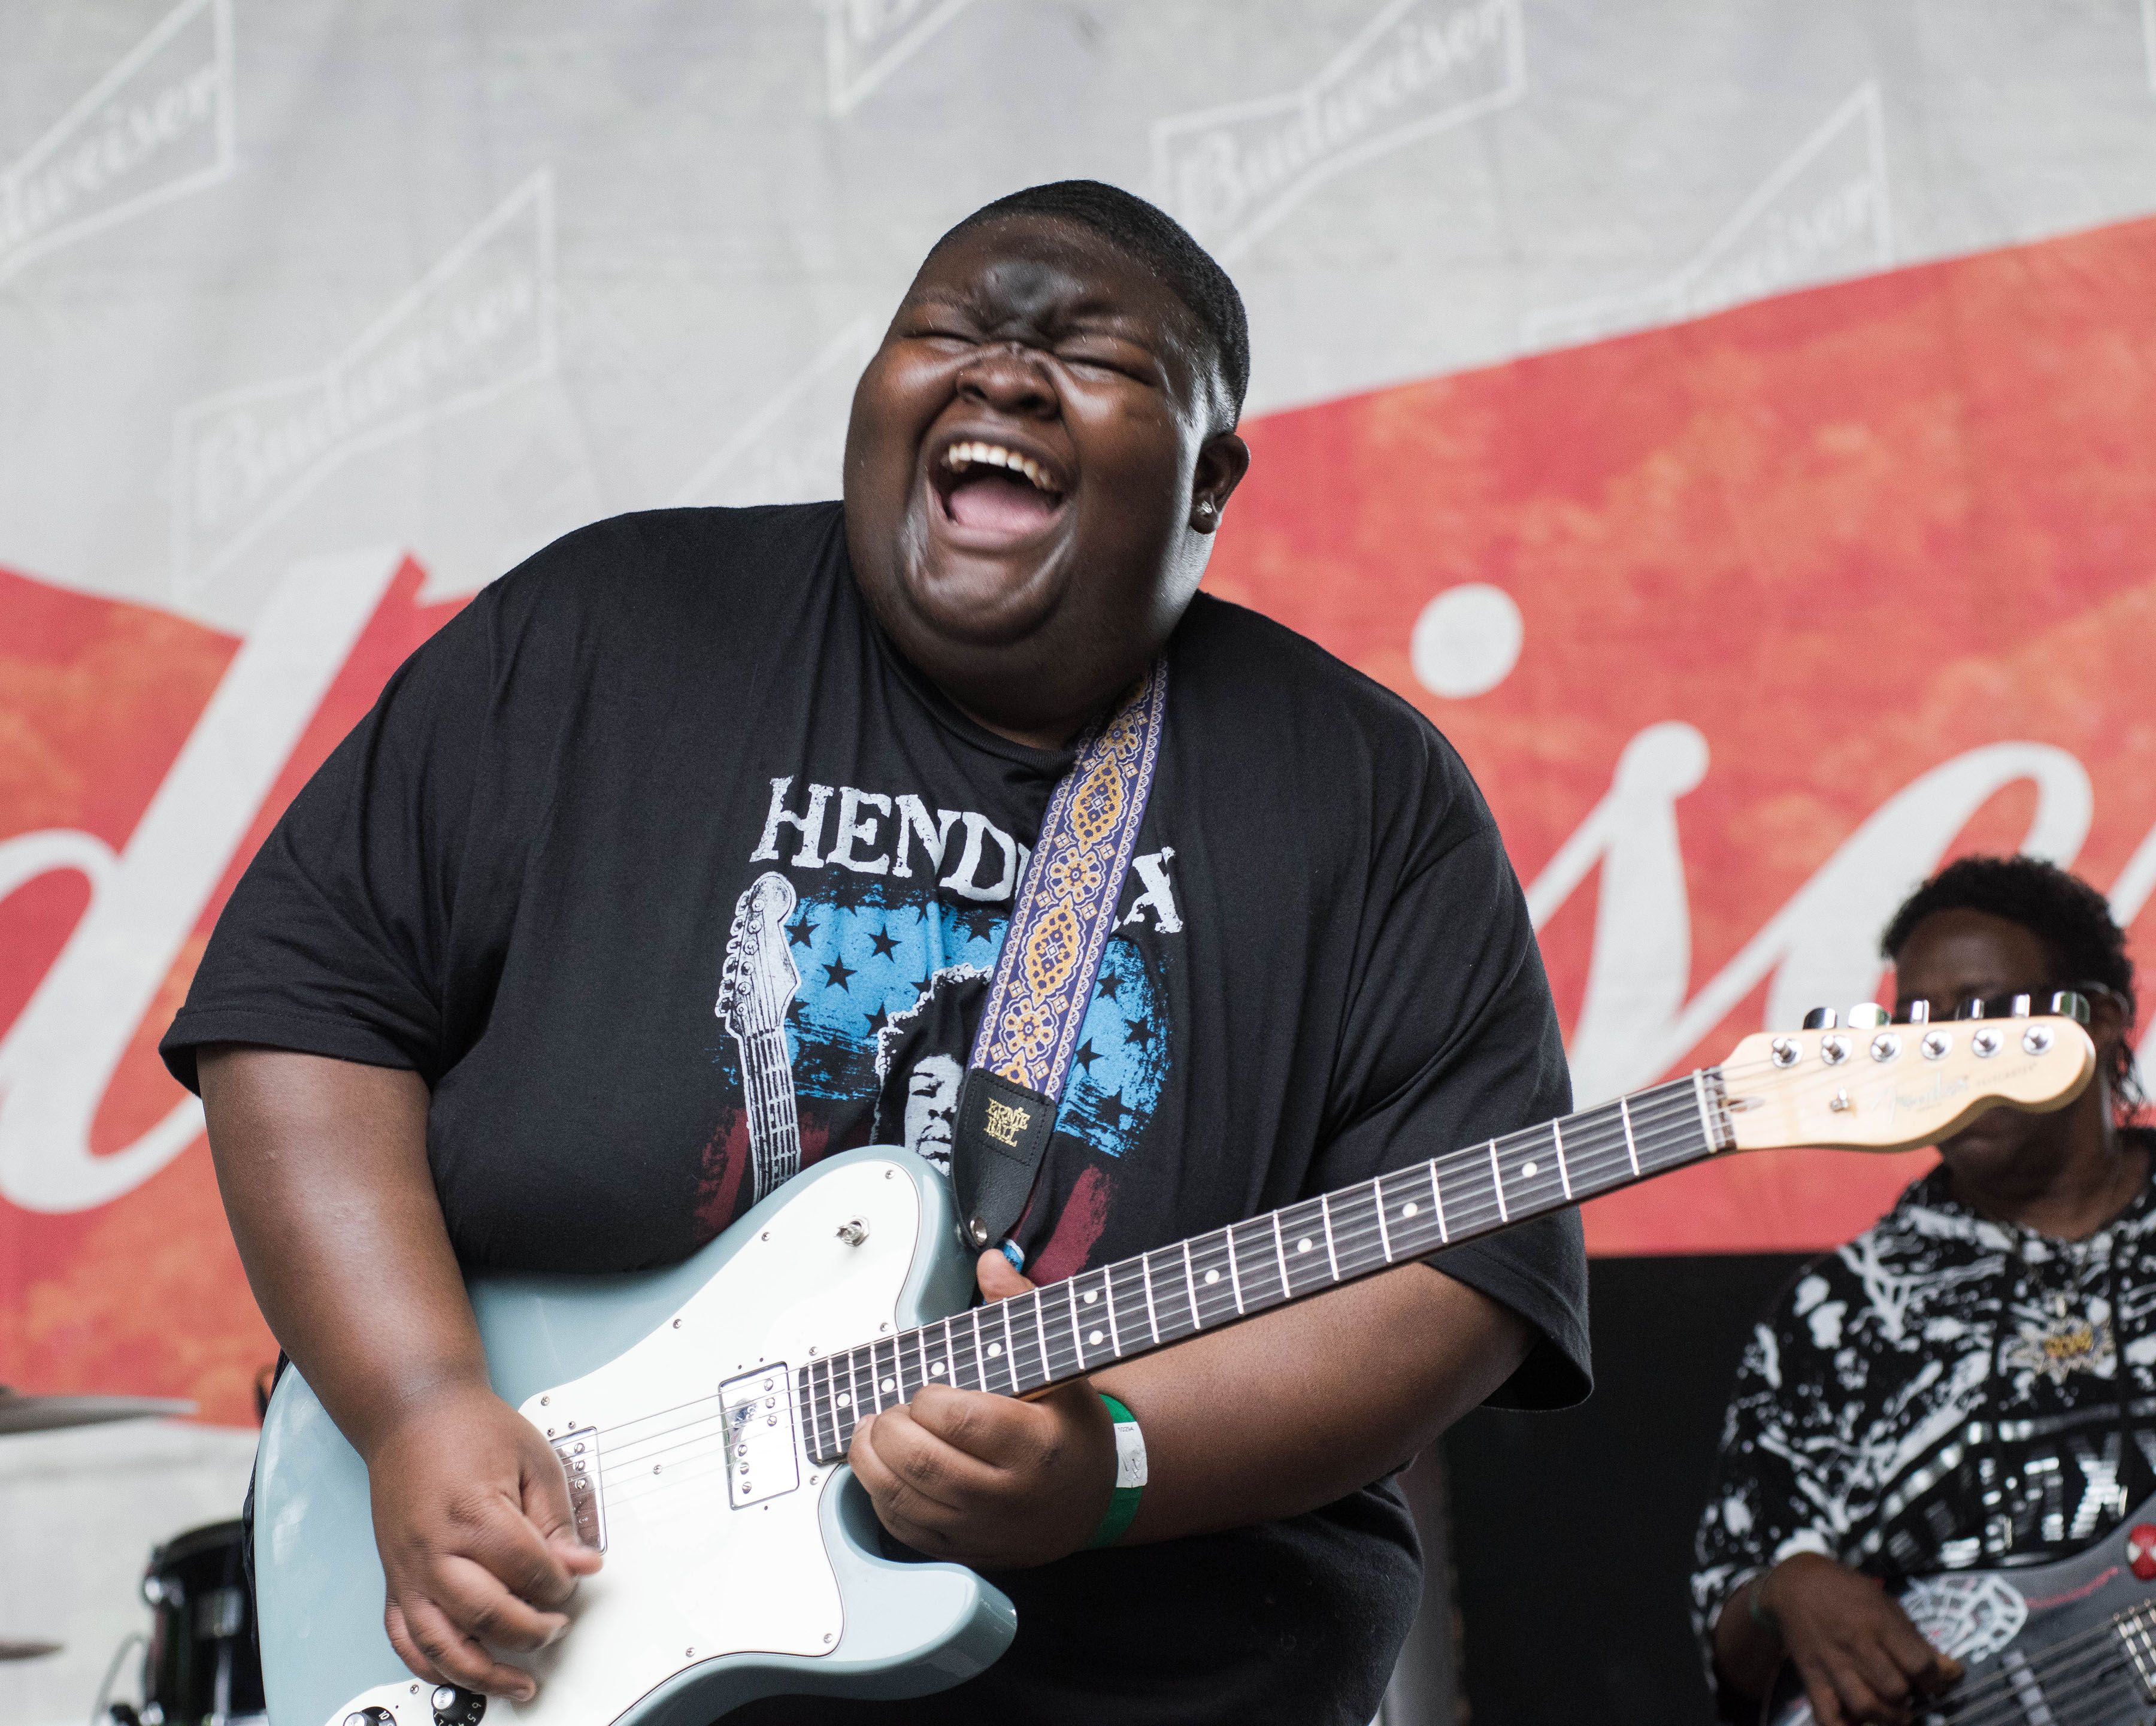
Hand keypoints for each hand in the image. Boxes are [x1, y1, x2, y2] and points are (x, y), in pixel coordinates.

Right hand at [363, 1379, 603, 1699]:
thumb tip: (583, 1564)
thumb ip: (559, 1518)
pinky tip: (462, 1673)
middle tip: (555, 1626)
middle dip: (532, 1630)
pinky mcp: (394, 1581)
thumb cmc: (470, 1430)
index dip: (561, 1583)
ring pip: (443, 1645)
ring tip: (519, 1683)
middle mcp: (434, 1550)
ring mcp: (408, 1571)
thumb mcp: (534, 1459)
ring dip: (484, 1672)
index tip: (572, 1579)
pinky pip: (406, 1640)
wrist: (414, 1415)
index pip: (530, 1571)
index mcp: (474, 1514)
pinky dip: (432, 1666)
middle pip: (489, 1614)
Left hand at [848, 1251, 1117, 1567]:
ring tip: (873, 1430)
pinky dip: (879, 1495)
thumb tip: (990, 1263)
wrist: (1091, 1499)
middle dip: (889, 1429)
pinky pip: (902, 1528)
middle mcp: (1009, 1497)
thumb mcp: (1063, 1367)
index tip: (927, 1390)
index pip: (960, 1421)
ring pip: (902, 1499)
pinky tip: (881, 1467)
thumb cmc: (1072, 1428)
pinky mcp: (959, 1551)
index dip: (928, 1400)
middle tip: (891, 1410)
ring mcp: (981, 1531)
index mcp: (1037, 1447)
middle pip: (921, 1463)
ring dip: (871, 1459)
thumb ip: (1020, 1311)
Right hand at [1756, 1554, 1961, 1724]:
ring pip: (1865, 1706)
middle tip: (1908, 1695)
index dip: (1935, 1679)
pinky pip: (1826, 1713)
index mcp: (1878, 1621)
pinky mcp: (1811, 1676)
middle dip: (1908, 1697)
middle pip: (1895, 1688)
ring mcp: (1831, 1663)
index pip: (1919, 1663)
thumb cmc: (1846, 1589)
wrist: (1794, 1583)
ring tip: (1893, 1714)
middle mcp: (1856, 1643)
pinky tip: (1857, 1724)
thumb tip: (1947, 1669)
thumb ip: (1912, 1636)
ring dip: (1886, 1717)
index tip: (1932, 1681)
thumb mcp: (1884, 1601)